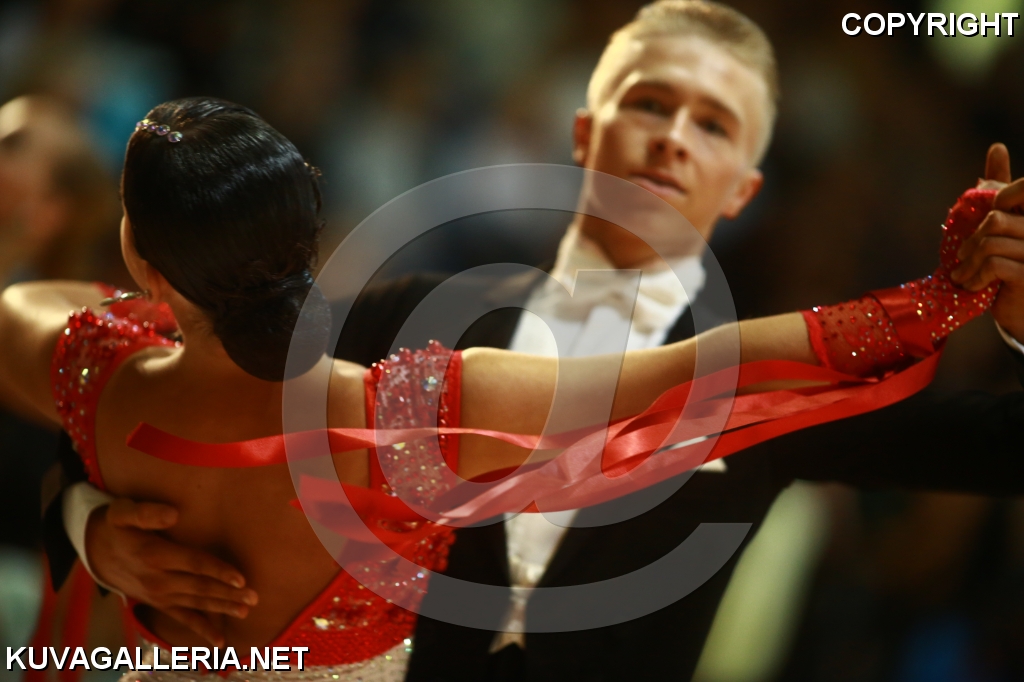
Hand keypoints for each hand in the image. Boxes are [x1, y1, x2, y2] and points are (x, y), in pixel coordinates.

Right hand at [85, 498, 257, 645]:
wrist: (95, 551)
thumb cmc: (117, 527)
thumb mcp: (123, 513)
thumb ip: (147, 512)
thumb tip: (174, 513)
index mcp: (155, 555)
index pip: (194, 564)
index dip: (218, 571)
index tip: (240, 579)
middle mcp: (158, 580)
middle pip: (200, 588)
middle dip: (228, 594)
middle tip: (254, 598)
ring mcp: (159, 595)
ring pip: (196, 604)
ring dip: (222, 608)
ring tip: (245, 612)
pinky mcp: (159, 604)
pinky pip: (182, 619)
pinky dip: (202, 630)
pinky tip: (220, 640)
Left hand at [952, 144, 1023, 340]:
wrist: (1022, 312)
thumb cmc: (1014, 264)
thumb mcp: (1007, 225)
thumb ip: (1004, 188)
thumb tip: (997, 148)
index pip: (1023, 186)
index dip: (999, 196)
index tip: (986, 218)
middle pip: (996, 217)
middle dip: (972, 237)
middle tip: (960, 256)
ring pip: (991, 241)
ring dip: (968, 261)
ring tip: (961, 275)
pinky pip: (993, 264)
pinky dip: (973, 275)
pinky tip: (969, 285)